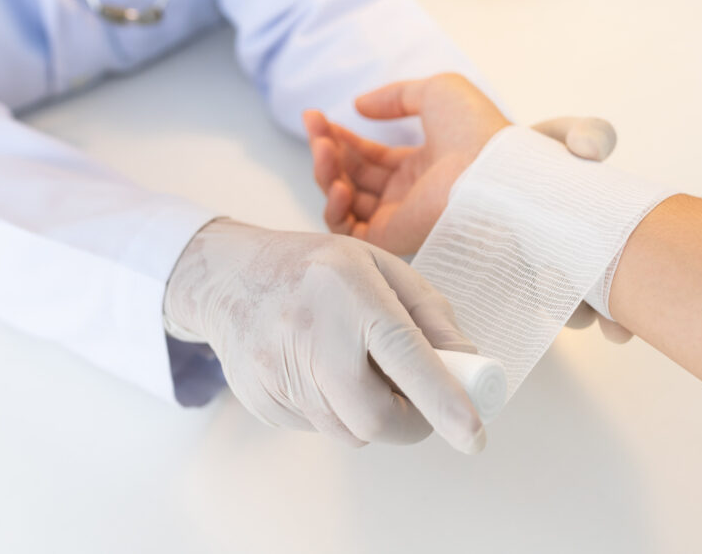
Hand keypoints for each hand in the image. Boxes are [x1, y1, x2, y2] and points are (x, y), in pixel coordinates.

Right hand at [163, 219, 485, 453]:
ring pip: (351, 433)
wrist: (228, 277)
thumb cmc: (319, 270)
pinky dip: (338, 411)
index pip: (402, 353)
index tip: (473, 434)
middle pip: (375, 417)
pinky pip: (320, 429)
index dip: (442, 398)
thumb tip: (468, 367)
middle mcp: (311, 333)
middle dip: (411, 421)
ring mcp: (278, 371)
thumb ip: (432, 315)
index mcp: (350, 291)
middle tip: (417, 400)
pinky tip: (321, 370)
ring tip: (357, 367)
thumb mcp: (384, 267)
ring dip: (372, 414)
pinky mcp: (261, 400)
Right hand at [303, 73, 632, 342]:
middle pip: (351, 176)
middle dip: (327, 148)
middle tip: (314, 125)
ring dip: (325, 172)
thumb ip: (395, 96)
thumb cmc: (475, 129)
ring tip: (324, 148)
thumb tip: (359, 105)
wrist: (491, 168)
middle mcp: (408, 194)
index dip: (340, 137)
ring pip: (344, 201)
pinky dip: (334, 209)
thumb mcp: (435, 93)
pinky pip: (349, 231)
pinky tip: (338, 185)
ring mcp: (399, 217)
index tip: (316, 116)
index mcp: (421, 166)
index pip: (369, 156)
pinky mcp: (392, 238)